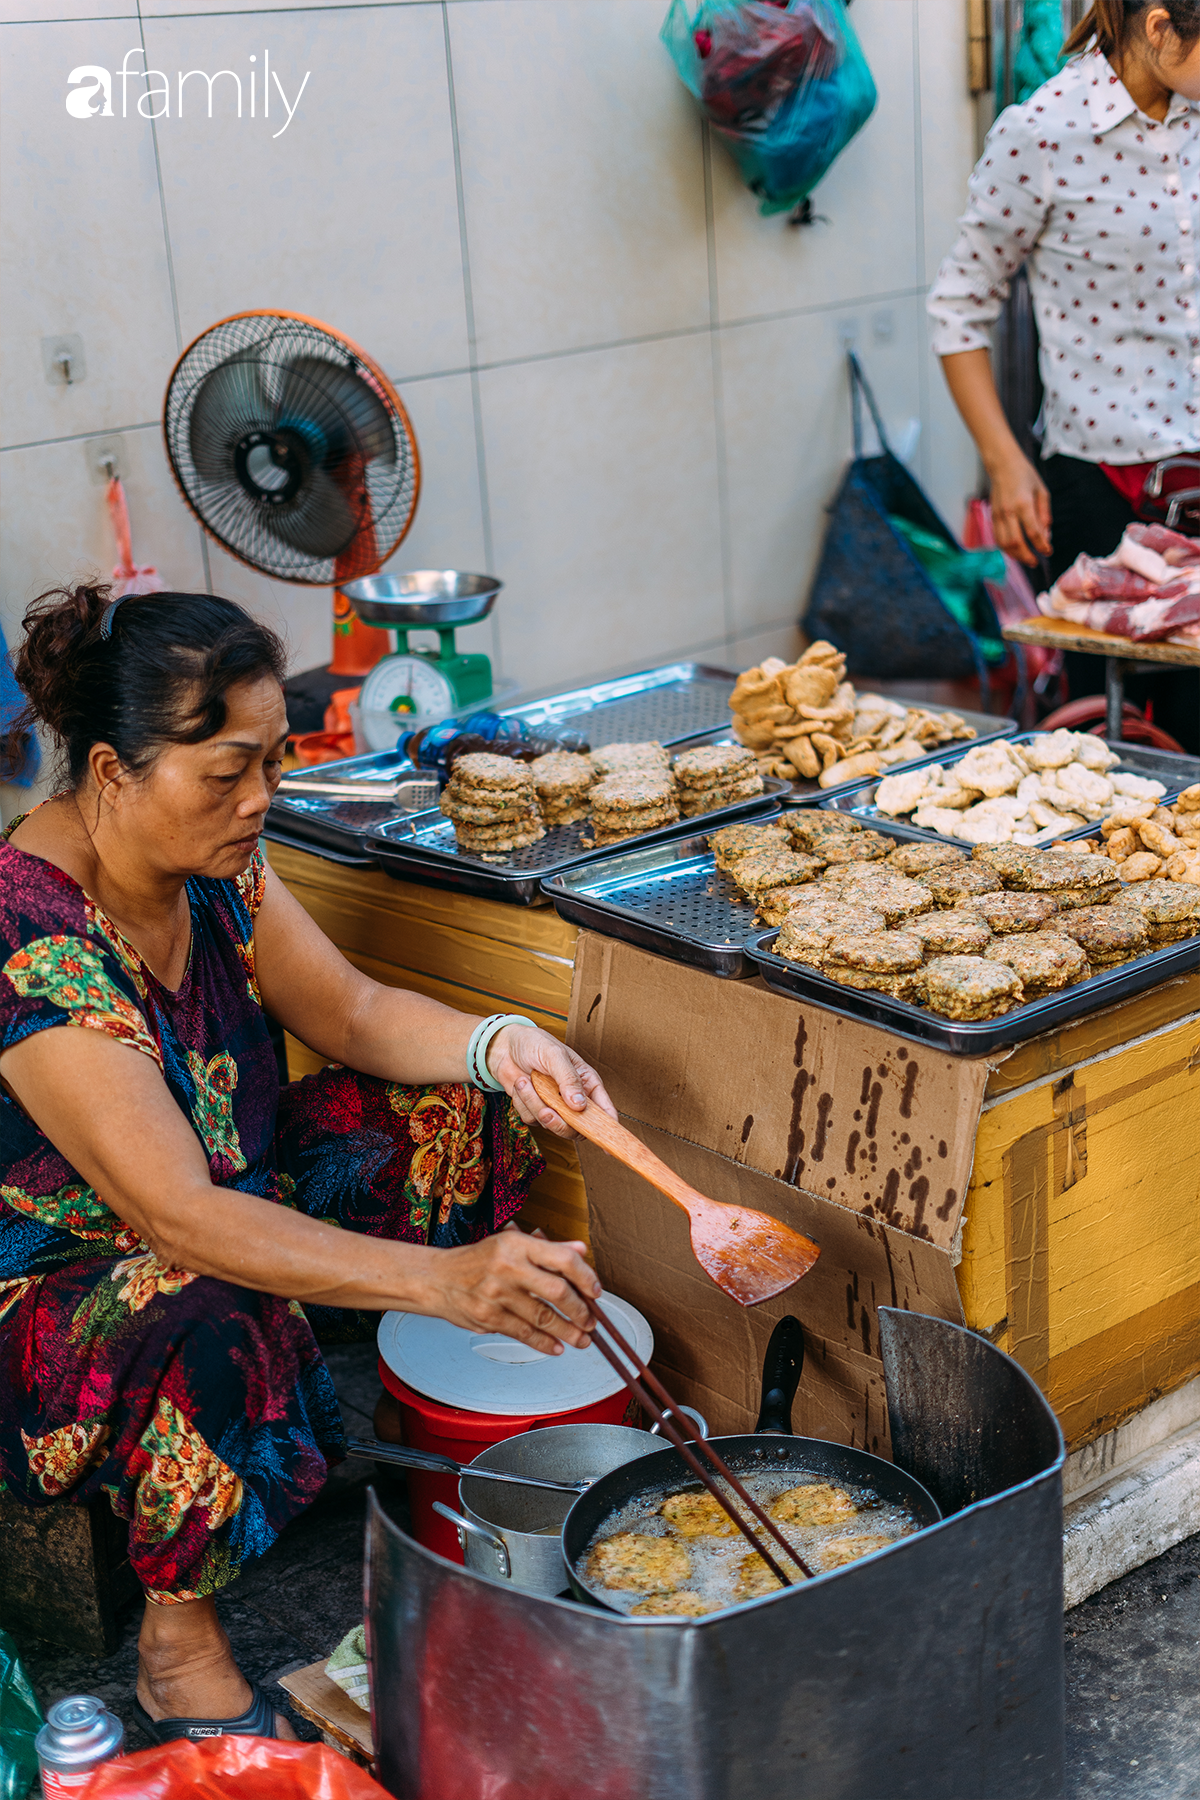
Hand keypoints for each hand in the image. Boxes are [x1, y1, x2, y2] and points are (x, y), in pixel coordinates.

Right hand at [421, 1222, 600, 1353]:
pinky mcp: (488, 1318)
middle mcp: (508, 1267)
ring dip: (567, 1332)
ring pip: (543, 1318)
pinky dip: (544, 1343)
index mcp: (517, 1244)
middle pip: (557, 1291)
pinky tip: (556, 1346)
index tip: (596, 1291)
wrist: (437, 1279)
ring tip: (581, 1339)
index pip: (562, 1258)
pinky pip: (524, 1333)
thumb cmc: (477, 1260)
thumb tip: (580, 1249)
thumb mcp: (511, 1243)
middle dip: (580, 1310)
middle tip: (591, 1321)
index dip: (585, 1276)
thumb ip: (548, 1249)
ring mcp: (497, 1294)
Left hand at [486, 1024, 615, 1136]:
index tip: (606, 1142)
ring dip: (534, 1104)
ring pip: (550, 1124)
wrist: (505, 1046)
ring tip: (526, 1082)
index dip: (607, 1127)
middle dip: (559, 1122)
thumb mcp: (555, 1055)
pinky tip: (521, 1085)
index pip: (604, 1110)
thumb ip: (568, 1079)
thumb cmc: (535, 1044)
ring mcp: (554, 1106)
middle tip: (547, 1110)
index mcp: (587, 1083)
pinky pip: (531, 1119)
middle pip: (576, 1128)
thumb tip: (579, 1105)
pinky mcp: (536, 1110)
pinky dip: (523, 1103)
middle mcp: (573, 1098)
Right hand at [987, 450, 1051, 566]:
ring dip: (1015, 555)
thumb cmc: (1025, 475)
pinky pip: (998, 538)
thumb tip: (1046, 535)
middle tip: (1036, 562)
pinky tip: (1014, 551)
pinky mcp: (992, 517)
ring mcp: (998, 515)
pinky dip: (1006, 548)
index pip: (1033, 532)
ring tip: (1026, 558)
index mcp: (1024, 504)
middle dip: (1027, 556)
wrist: (1002, 465)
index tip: (1049, 551)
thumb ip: (1044, 514)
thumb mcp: (1042, 491)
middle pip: (1016, 543)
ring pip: (1004, 544)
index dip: (1042, 545)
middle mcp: (1008, 512)